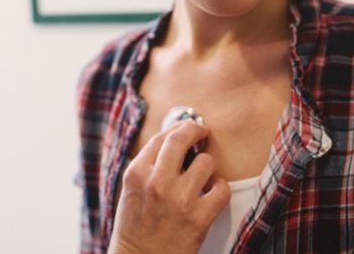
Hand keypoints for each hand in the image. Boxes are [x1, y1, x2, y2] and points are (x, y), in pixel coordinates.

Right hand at [108, 122, 229, 253]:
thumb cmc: (136, 227)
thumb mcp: (131, 189)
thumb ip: (148, 165)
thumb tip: (174, 140)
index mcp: (136, 173)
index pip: (162, 136)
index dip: (178, 126)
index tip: (187, 127)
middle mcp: (157, 182)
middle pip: (182, 137)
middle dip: (196, 130)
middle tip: (202, 132)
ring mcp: (179, 199)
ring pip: (206, 162)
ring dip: (207, 167)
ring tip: (203, 177)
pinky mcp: (199, 218)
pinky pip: (222, 188)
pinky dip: (220, 189)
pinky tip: (211, 194)